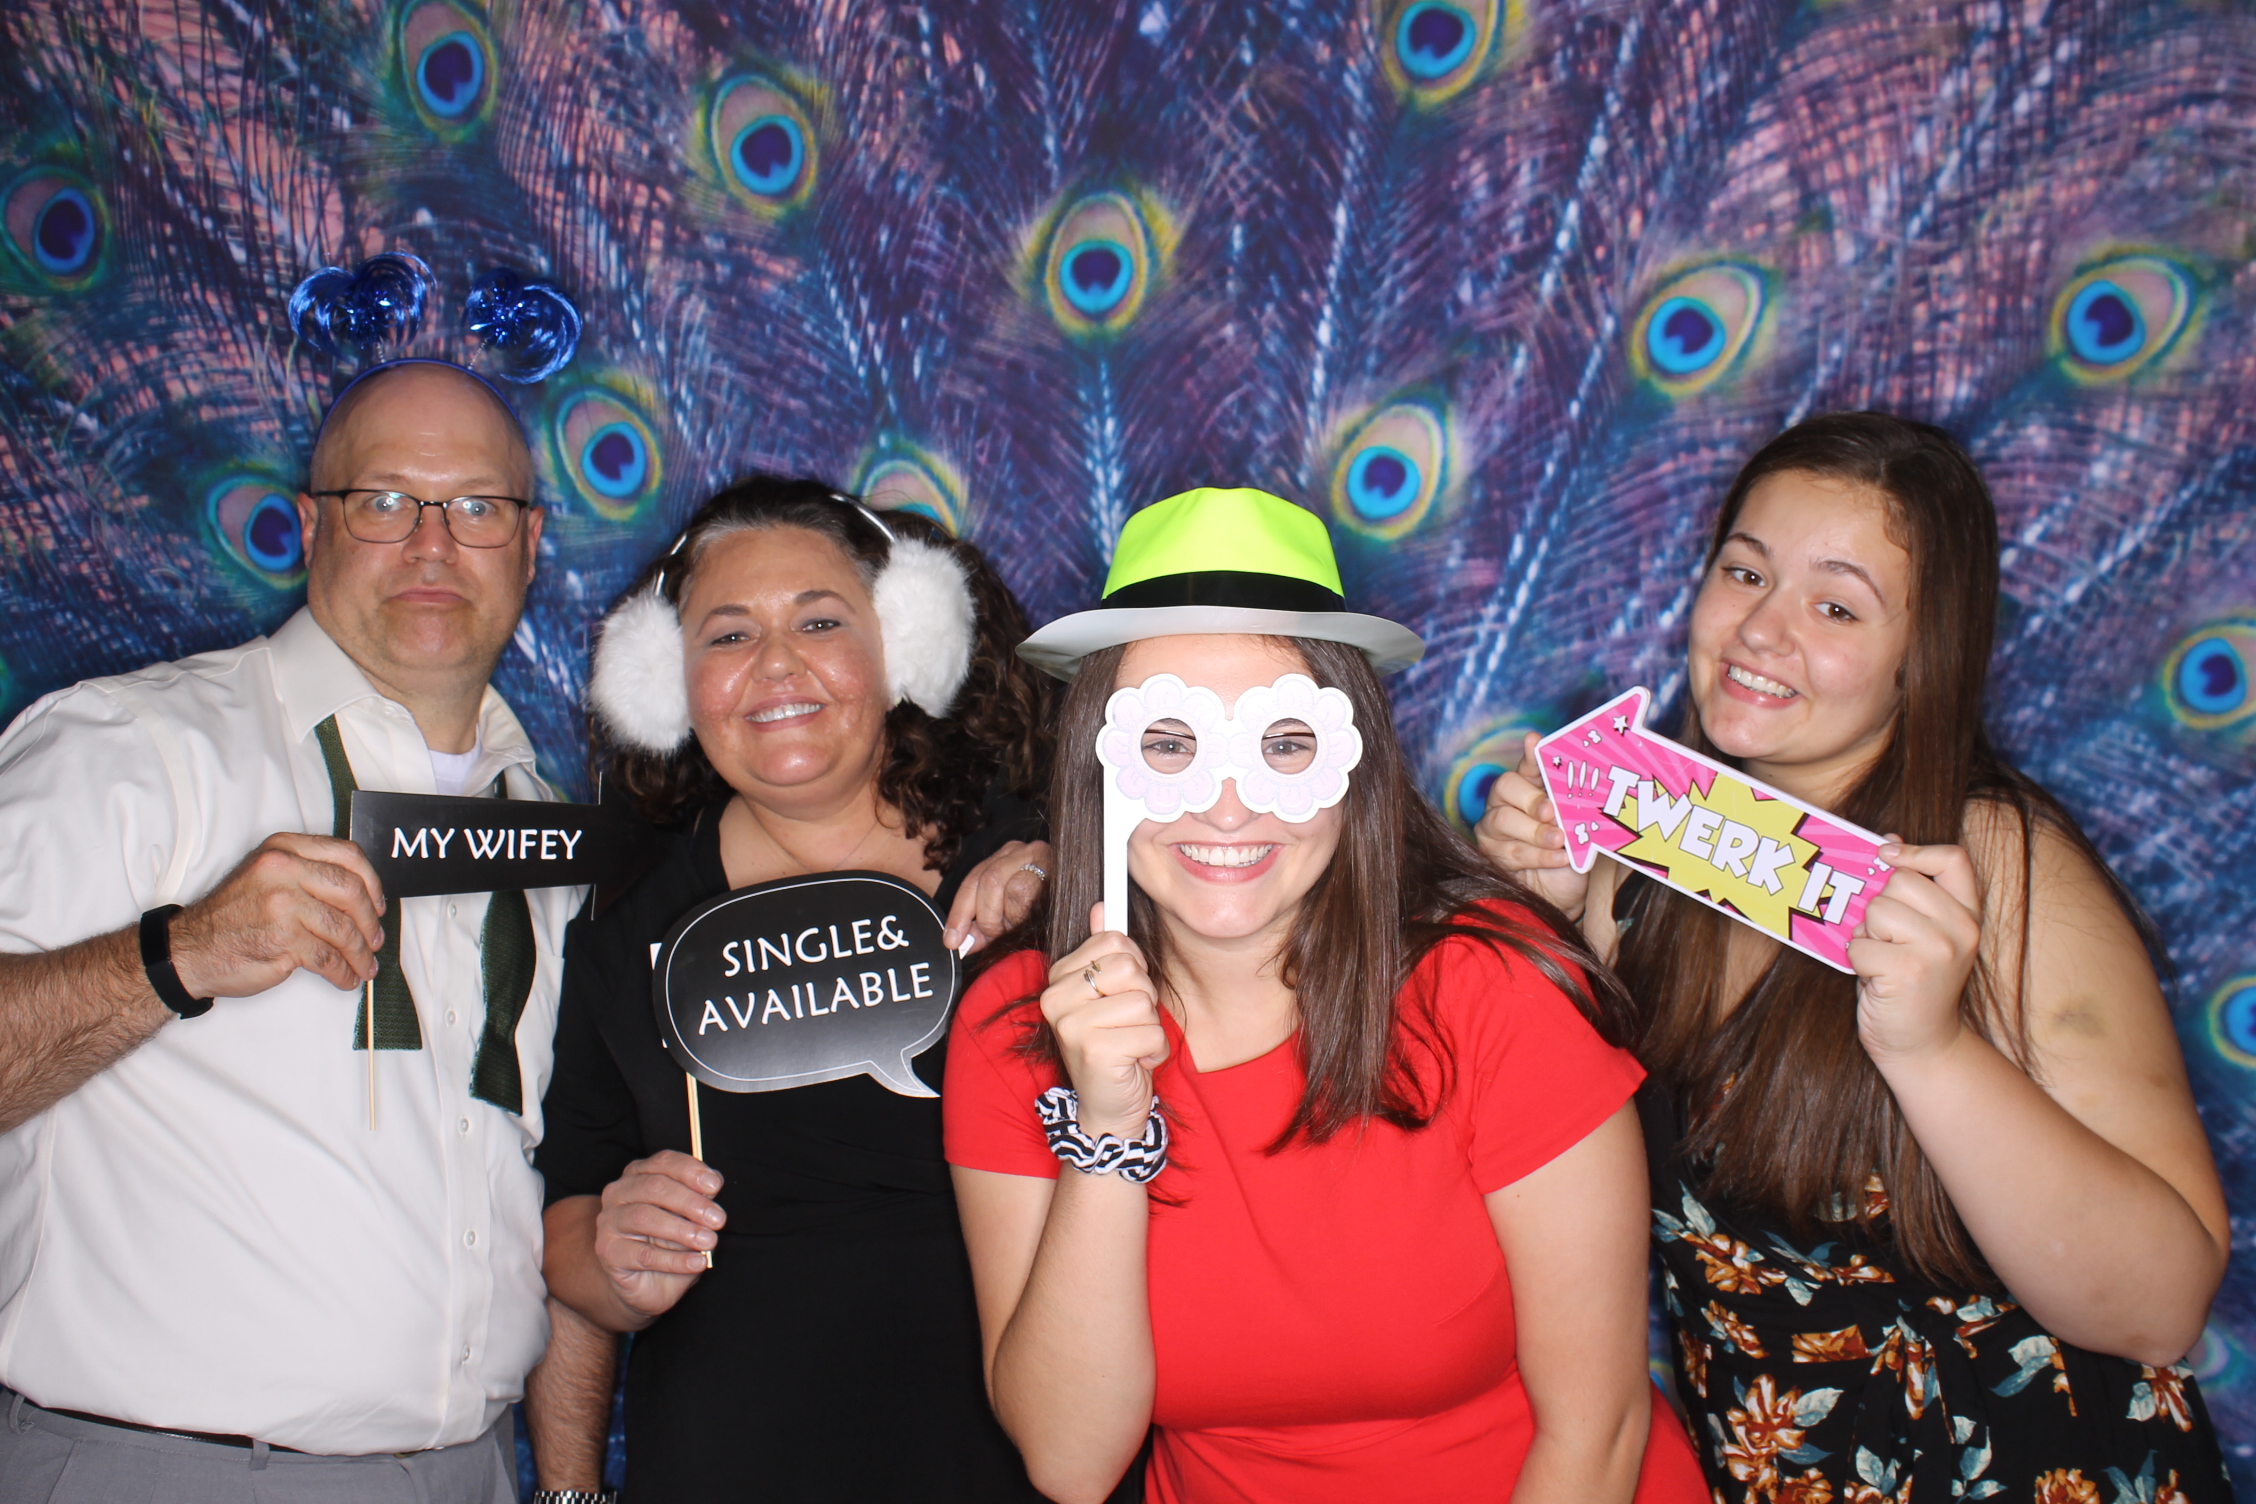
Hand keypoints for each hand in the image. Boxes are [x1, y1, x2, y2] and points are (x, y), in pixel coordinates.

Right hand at [169, 832, 387, 996]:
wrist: (190, 950)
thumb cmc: (233, 916)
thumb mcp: (267, 875)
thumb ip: (309, 874)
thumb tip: (363, 895)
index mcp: (284, 849)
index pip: (347, 855)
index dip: (372, 882)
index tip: (378, 904)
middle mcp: (283, 870)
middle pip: (352, 892)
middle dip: (371, 922)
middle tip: (375, 940)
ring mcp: (283, 904)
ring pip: (343, 929)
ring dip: (361, 954)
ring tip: (365, 966)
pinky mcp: (283, 939)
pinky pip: (329, 958)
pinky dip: (343, 972)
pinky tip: (345, 977)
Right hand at [592, 1150, 723, 1320]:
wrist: (647, 1281)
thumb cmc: (670, 1241)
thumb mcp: (689, 1217)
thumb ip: (699, 1198)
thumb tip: (712, 1185)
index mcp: (640, 1174)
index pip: (664, 1162)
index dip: (691, 1171)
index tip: (715, 1186)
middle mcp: (619, 1192)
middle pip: (654, 1187)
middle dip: (690, 1202)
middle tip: (718, 1219)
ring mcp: (610, 1221)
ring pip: (645, 1217)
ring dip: (682, 1229)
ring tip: (709, 1241)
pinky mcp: (609, 1251)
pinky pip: (644, 1254)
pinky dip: (675, 1260)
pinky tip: (697, 1262)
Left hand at [944, 840, 1051, 955]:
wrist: (1084, 911)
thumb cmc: (1047, 916)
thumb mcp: (1007, 921)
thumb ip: (982, 928)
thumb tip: (959, 941)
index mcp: (1005, 858)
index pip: (973, 879)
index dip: (959, 912)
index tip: (952, 939)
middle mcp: (1020, 849)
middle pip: (984, 879)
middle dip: (985, 916)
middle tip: (996, 934)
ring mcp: (1038, 853)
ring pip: (999, 883)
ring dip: (1003, 916)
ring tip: (1016, 925)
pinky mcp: (1054, 863)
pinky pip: (1021, 889)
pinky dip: (1019, 912)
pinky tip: (1029, 918)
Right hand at [1041, 904, 1168, 1138]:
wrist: (1109, 1107)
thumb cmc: (1114, 1048)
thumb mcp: (1111, 996)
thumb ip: (1103, 952)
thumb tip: (1102, 909)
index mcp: (1058, 979)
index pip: (1114, 941)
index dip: (1133, 968)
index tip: (1122, 994)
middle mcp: (1056, 999)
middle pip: (1130, 967)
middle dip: (1144, 998)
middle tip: (1127, 1024)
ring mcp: (1072, 1024)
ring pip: (1143, 1000)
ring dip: (1149, 1027)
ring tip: (1129, 1045)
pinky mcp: (1095, 1050)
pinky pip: (1151, 1032)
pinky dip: (1154, 1051)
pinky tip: (1133, 1063)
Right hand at [1472, 733, 1590, 918]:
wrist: (1560, 895)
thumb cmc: (1569, 856)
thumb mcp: (1579, 830)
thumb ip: (1573, 812)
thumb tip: (1572, 804)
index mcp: (1531, 788)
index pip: (1529, 765)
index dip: (1531, 754)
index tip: (1534, 741)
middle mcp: (1507, 802)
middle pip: (1506, 786)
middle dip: (1530, 799)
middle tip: (1551, 812)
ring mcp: (1494, 827)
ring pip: (1504, 820)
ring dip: (1536, 833)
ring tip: (1560, 842)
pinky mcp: (1489, 853)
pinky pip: (1511, 850)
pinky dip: (1539, 856)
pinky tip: (1559, 859)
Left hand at [1850, 839, 1982, 1065]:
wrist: (1920, 1045)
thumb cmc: (1910, 984)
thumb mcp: (1921, 933)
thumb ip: (1910, 891)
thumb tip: (1888, 840)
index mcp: (1968, 915)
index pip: (1953, 858)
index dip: (1916, 851)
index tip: (1886, 857)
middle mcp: (1962, 930)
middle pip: (1898, 881)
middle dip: (1879, 908)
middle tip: (1889, 941)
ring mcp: (1938, 950)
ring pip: (1876, 911)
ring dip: (1866, 935)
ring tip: (1883, 960)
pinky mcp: (1909, 971)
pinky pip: (1858, 945)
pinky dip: (1856, 962)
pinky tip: (1876, 979)